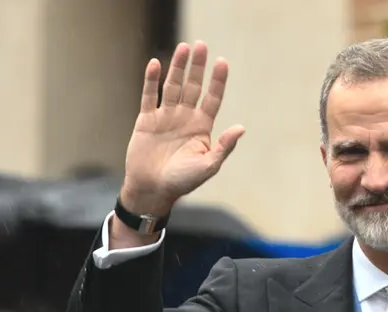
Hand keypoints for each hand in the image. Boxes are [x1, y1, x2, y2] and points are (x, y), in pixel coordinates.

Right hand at [122, 41, 244, 214]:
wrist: (153, 189)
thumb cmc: (183, 181)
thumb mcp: (208, 166)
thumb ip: (224, 147)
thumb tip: (241, 128)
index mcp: (202, 127)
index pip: (212, 98)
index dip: (217, 81)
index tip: (222, 62)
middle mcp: (185, 118)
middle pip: (192, 86)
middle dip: (197, 67)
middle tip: (201, 45)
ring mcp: (165, 117)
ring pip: (172, 87)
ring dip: (177, 67)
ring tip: (183, 48)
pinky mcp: (146, 120)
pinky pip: (149, 96)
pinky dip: (152, 80)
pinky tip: (156, 64)